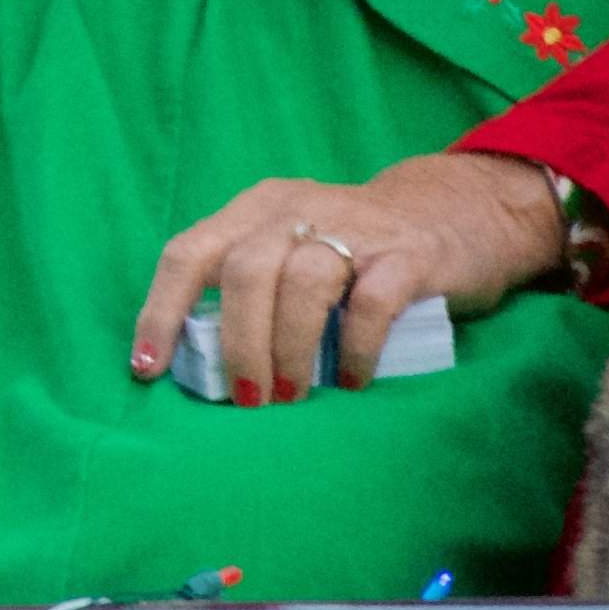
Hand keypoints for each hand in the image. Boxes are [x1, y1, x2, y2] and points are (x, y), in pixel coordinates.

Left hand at [131, 154, 566, 406]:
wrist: (460, 210)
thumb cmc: (357, 246)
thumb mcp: (294, 249)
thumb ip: (254, 289)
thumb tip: (203, 367)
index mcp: (256, 209)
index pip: (188, 252)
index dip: (160, 311)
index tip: (148, 369)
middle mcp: (298, 209)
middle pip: (245, 272)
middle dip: (238, 344)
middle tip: (248, 400)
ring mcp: (356, 228)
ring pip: (303, 282)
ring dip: (289, 348)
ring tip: (292, 396)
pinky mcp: (409, 255)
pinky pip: (372, 301)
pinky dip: (355, 347)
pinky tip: (350, 380)